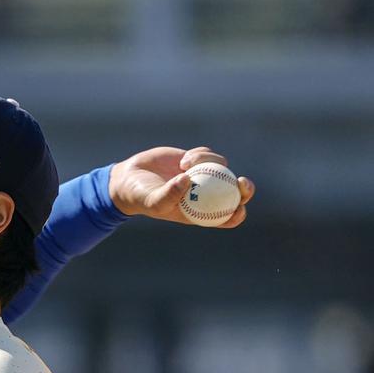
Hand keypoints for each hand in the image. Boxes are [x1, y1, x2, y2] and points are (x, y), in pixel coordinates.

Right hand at [109, 146, 254, 227]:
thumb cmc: (141, 196)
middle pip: (234, 193)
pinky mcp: (197, 160)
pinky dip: (201, 154)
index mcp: (199, 213)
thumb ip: (168, 195)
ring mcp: (203, 176)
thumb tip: (188, 181)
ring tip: (185, 164)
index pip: (226, 217)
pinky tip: (183, 160)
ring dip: (208, 162)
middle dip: (244, 188)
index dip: (238, 213)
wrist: (129, 178)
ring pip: (222, 167)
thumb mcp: (152, 200)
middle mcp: (205, 195)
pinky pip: (209, 155)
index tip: (239, 206)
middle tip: (241, 182)